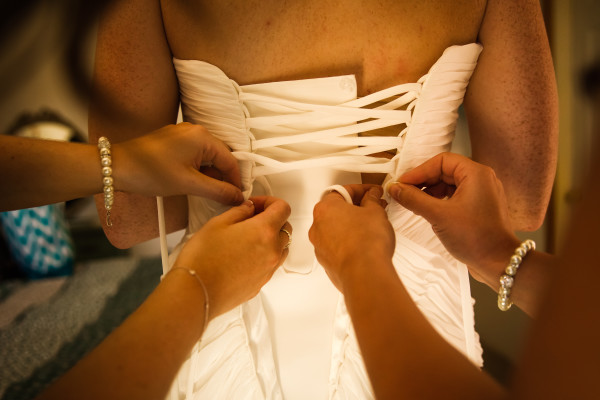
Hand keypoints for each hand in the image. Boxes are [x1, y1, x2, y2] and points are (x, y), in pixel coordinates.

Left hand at [112, 122, 243, 204]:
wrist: (116, 167)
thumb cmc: (149, 172)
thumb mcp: (188, 184)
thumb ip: (218, 191)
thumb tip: (238, 197)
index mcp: (202, 137)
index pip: (230, 160)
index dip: (236, 181)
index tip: (238, 197)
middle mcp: (195, 131)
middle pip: (220, 157)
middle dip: (224, 178)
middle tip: (224, 198)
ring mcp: (183, 135)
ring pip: (207, 157)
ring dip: (210, 175)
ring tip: (207, 193)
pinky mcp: (173, 142)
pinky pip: (195, 155)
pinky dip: (199, 170)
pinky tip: (194, 184)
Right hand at [174, 196, 291, 317]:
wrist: (196, 293)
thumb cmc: (203, 258)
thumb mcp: (217, 223)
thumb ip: (239, 211)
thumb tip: (249, 208)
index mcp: (264, 231)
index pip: (283, 208)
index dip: (270, 201)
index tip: (255, 205)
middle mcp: (272, 250)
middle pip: (286, 228)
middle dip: (272, 219)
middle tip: (251, 218)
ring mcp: (269, 269)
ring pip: (282, 247)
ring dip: (271, 238)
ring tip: (249, 237)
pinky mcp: (261, 283)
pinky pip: (272, 264)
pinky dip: (265, 255)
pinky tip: (244, 254)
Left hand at [309, 184, 394, 292]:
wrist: (365, 274)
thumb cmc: (366, 243)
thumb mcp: (375, 212)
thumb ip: (372, 200)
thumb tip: (372, 196)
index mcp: (325, 208)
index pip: (343, 191)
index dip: (361, 190)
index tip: (372, 192)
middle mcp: (317, 227)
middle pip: (337, 210)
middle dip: (356, 208)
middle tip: (373, 209)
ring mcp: (320, 247)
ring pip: (335, 230)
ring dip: (351, 226)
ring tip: (371, 228)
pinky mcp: (327, 263)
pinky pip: (337, 247)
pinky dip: (348, 243)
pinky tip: (364, 245)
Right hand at [388, 152, 520, 283]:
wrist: (498, 263)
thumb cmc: (475, 238)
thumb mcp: (438, 216)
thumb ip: (414, 199)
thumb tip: (395, 188)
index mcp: (476, 174)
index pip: (441, 161)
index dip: (419, 171)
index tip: (403, 183)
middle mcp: (482, 179)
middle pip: (445, 171)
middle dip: (423, 182)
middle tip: (405, 193)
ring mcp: (482, 193)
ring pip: (449, 184)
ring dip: (430, 192)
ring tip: (414, 203)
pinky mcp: (480, 207)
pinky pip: (456, 196)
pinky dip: (440, 200)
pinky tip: (428, 211)